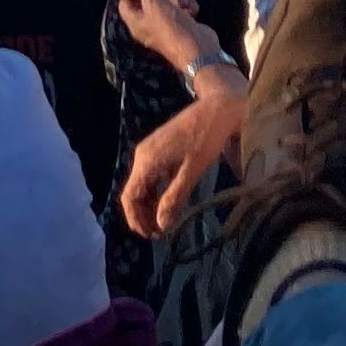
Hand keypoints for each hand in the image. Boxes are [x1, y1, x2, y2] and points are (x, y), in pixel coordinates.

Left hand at [115, 0, 223, 80]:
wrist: (198, 50)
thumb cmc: (172, 28)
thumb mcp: (154, 3)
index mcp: (137, 22)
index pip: (126, 1)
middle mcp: (150, 24)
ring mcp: (168, 25)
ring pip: (169, 0)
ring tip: (181, 5)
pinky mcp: (184, 24)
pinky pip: (183, 7)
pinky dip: (188, 6)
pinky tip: (192, 13)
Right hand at [120, 78, 246, 238]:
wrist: (216, 108)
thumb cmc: (206, 139)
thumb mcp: (192, 171)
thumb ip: (175, 197)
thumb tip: (161, 225)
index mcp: (146, 161)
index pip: (129, 197)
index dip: (136, 220)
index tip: (152, 236)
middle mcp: (142, 155)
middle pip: (133, 192)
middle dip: (143, 215)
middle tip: (160, 233)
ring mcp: (150, 150)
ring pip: (141, 185)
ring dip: (149, 205)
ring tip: (164, 222)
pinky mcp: (159, 148)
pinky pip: (150, 175)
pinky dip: (156, 192)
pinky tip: (168, 201)